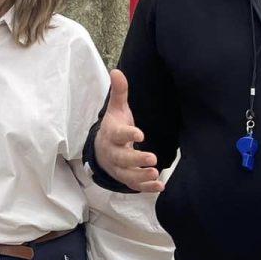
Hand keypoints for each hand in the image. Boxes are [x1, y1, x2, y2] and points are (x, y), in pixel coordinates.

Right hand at [95, 70, 162, 192]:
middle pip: (122, 158)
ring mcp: (118, 168)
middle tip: (152, 158)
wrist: (100, 151)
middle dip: (136, 160)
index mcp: (111, 135)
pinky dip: (146, 188)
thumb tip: (116, 71)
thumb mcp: (116, 110)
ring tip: (155, 173)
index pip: (118, 135)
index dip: (128, 134)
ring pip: (127, 175)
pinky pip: (134, 185)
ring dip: (141, 176)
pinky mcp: (125, 178)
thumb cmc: (113, 127)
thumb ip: (119, 92)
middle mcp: (113, 153)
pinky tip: (160, 186)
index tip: (140, 134)